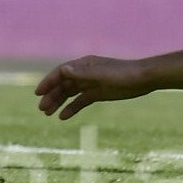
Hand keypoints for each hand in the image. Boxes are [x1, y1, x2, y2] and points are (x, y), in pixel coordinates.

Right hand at [35, 55, 152, 118]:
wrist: (144, 79)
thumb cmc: (124, 74)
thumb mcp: (102, 74)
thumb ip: (82, 73)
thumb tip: (63, 70)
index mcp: (84, 64)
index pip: (61, 72)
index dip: (48, 82)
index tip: (38, 93)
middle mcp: (85, 73)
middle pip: (63, 84)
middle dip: (51, 95)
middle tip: (41, 109)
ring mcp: (91, 83)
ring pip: (70, 93)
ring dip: (58, 102)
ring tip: (47, 113)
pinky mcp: (98, 93)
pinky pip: (80, 101)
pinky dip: (71, 108)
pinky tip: (63, 117)